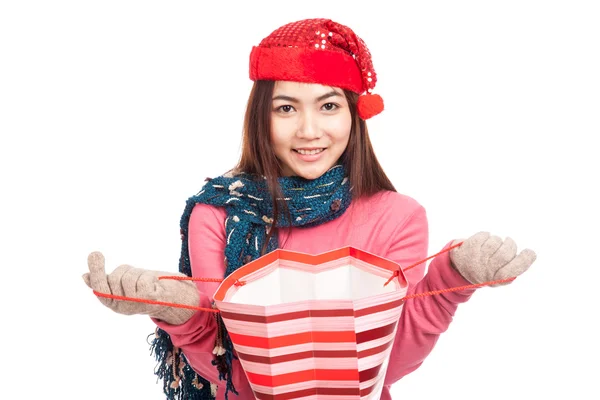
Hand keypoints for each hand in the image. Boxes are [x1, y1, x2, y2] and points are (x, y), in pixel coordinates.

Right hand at [83, 251, 198, 324]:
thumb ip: (106, 282)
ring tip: (145, 279)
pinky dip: (146, 276)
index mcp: (114, 304)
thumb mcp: (124, 286)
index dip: (96, 273)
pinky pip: (140, 278)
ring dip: (135, 272)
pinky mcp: (147, 299)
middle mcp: (123, 307)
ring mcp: (134, 304)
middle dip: (116, 270)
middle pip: (112, 279)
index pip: (99, 289)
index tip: (94, 253)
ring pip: (127, 277)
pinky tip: (153, 282)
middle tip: (110, 261)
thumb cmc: (147, 289)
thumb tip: (84, 277)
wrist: (174, 300)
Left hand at [449, 231, 536, 285]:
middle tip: (508, 243)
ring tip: (493, 245)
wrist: (458, 267)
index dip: (524, 261)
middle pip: (505, 253)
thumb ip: (514, 268)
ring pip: (495, 242)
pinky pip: (484, 235)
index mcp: (496, 280)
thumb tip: (531, 255)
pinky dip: (486, 235)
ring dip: (497, 240)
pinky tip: (483, 241)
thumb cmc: (485, 270)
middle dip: (510, 245)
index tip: (530, 252)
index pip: (512, 272)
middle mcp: (484, 271)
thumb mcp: (499, 276)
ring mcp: (475, 259)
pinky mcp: (468, 247)